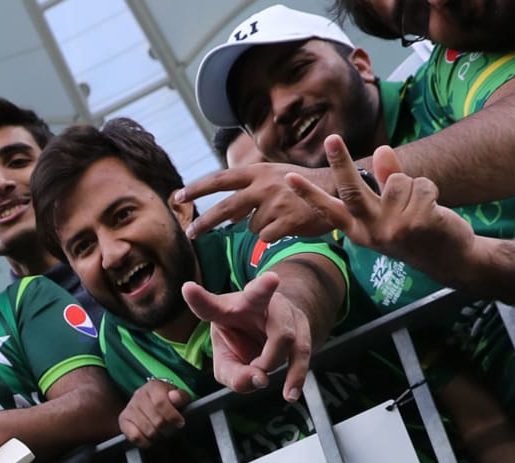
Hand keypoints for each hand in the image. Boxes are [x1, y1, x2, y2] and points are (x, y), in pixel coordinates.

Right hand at [120, 380, 190, 448]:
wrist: (152, 403)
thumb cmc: (168, 402)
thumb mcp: (179, 397)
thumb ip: (181, 397)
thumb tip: (175, 397)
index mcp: (153, 386)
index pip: (160, 403)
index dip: (172, 416)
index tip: (180, 423)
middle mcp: (139, 395)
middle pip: (156, 420)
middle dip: (168, 429)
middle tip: (172, 430)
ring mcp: (129, 408)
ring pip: (148, 430)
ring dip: (159, 436)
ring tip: (162, 433)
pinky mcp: (123, 421)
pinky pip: (135, 437)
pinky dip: (146, 442)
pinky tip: (151, 439)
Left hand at [177, 162, 336, 240]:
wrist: (336, 190)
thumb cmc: (301, 187)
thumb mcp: (273, 180)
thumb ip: (249, 194)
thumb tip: (227, 217)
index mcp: (257, 172)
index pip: (219, 179)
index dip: (197, 188)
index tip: (178, 196)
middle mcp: (262, 186)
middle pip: (225, 208)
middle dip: (205, 223)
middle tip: (189, 233)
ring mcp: (275, 203)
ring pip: (251, 227)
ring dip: (262, 227)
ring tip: (282, 216)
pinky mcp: (286, 221)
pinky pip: (267, 237)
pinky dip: (275, 235)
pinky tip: (289, 225)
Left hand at [181, 275, 312, 400]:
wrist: (278, 326)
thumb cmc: (244, 339)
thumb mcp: (227, 358)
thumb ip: (233, 374)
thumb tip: (259, 380)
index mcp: (227, 308)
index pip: (210, 304)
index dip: (198, 298)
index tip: (188, 289)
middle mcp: (256, 302)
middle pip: (258, 295)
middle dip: (262, 291)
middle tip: (253, 362)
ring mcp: (282, 311)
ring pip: (282, 333)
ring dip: (270, 362)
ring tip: (261, 379)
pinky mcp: (301, 327)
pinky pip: (301, 351)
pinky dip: (295, 375)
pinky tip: (289, 394)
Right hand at [286, 136, 479, 281]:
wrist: (450, 260)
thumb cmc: (419, 232)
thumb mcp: (394, 210)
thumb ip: (385, 179)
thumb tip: (381, 150)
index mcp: (359, 230)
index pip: (328, 209)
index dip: (308, 193)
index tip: (287, 178)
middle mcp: (371, 232)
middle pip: (351, 190)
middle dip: (340, 161)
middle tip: (330, 138)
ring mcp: (393, 229)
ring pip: (398, 181)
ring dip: (414, 186)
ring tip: (421, 206)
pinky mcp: (417, 223)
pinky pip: (421, 185)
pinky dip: (431, 190)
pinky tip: (435, 210)